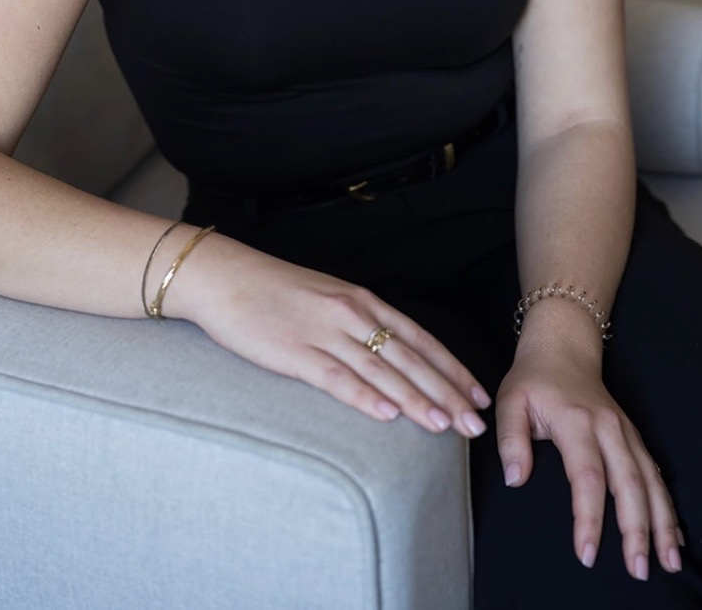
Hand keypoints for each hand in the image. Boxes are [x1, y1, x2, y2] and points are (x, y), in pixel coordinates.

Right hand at [162, 231, 491, 439]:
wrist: (223, 276)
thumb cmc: (272, 289)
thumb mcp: (326, 297)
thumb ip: (357, 322)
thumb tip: (389, 353)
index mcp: (361, 299)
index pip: (418, 338)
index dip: (452, 367)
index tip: (478, 393)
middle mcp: (350, 313)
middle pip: (409, 358)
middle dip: (446, 392)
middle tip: (475, 423)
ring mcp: (323, 332)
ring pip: (381, 371)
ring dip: (416, 400)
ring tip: (444, 425)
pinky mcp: (294, 352)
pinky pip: (337, 378)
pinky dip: (365, 397)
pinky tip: (387, 415)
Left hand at [495, 331, 681, 580]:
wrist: (563, 348)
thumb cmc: (534, 379)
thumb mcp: (510, 401)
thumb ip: (511, 440)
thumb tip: (515, 479)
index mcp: (577, 420)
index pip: (587, 476)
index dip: (589, 517)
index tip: (587, 553)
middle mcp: (609, 428)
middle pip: (629, 483)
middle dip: (637, 529)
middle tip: (637, 570)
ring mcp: (626, 432)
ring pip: (651, 481)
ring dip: (662, 523)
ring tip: (669, 561)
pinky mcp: (634, 438)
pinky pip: (656, 474)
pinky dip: (667, 507)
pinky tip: (674, 536)